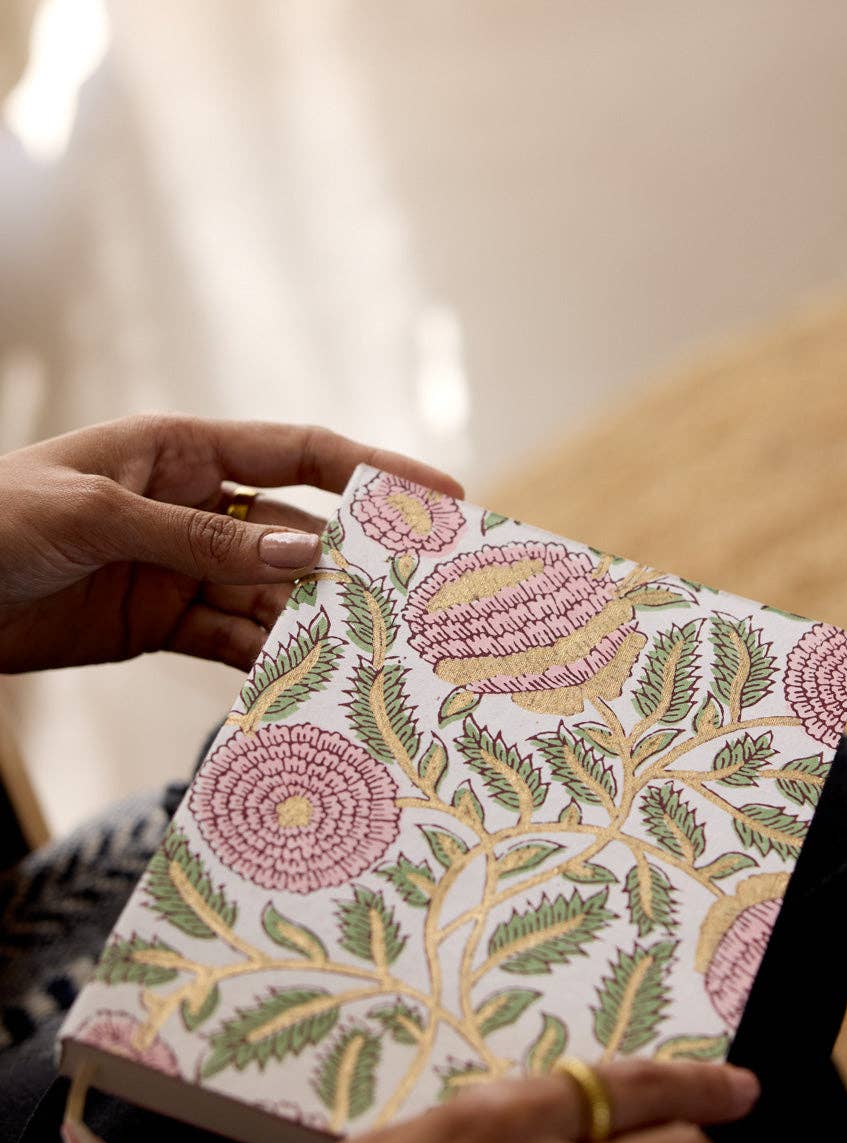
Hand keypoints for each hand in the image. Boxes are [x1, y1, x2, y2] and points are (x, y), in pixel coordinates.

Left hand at [0, 414, 461, 672]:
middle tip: (420, 594)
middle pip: (295, 531)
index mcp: (180, 450)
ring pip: (270, 594)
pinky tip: (304, 678)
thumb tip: (303, 554)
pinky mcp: (162, 624)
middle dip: (355, 560)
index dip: (372, 471)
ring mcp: (180, 568)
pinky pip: (231, 640)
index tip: (439, 495)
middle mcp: (192, 505)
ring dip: (315, 620)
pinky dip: (267, 659)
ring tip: (375, 650)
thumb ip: (198, 538)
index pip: (298, 453)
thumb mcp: (96, 516)